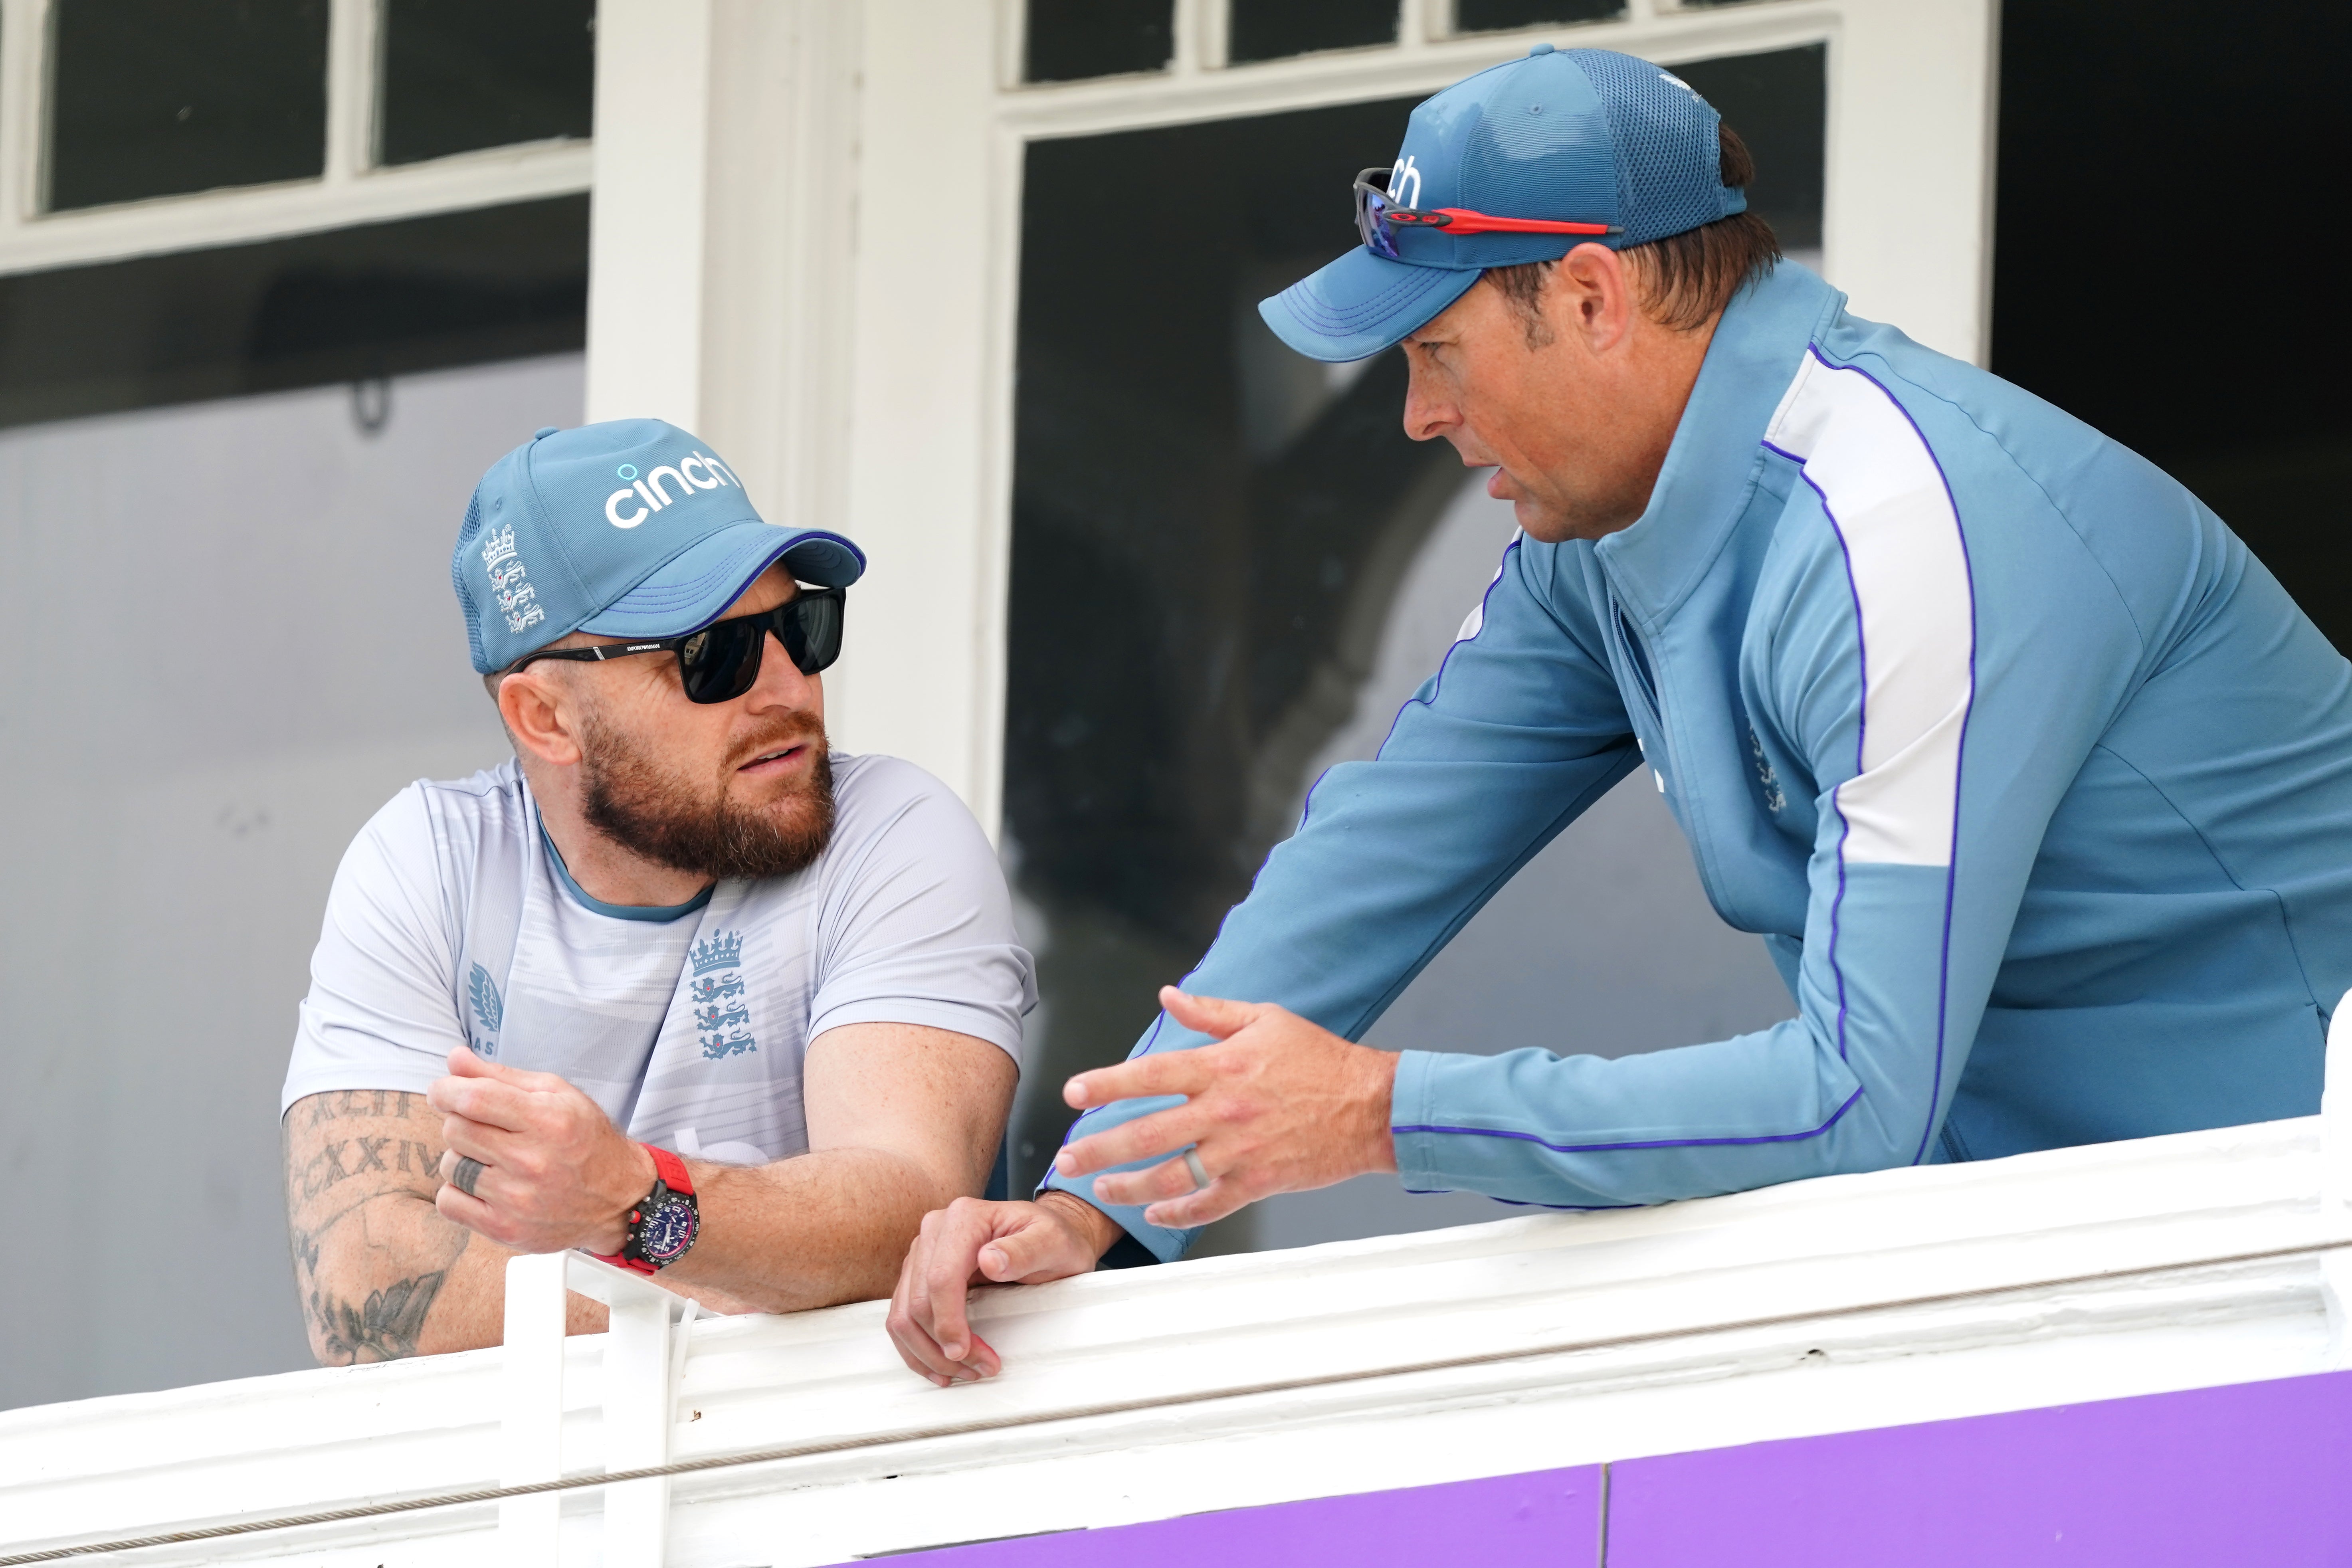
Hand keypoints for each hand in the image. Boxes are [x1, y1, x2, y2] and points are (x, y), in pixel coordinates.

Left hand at [427, 1044, 654, 1254]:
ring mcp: (517, 1199)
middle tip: (484, 1126)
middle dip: (461, 1121)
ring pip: (451, 1165)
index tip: (443, 1091)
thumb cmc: (585, 1140)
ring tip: (492, 1158)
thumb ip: (501, 1076)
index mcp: (547, 1119)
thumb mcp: (556, 1094)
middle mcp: (532, 1160)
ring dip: (463, 1157)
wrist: (618, 1199)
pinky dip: (458, 1191)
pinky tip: (484, 1185)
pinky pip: (449, 1202)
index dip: (446, 1090)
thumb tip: (454, 1058)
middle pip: (456, 1129)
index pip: (474, 1098)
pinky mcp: (505, 1229)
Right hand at [886, 1193, 1118, 1385]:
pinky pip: (903, 1316)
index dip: (948, 1321)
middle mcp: (935, 1231)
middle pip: (918, 1301)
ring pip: (903, 1314)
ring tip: (963, 1372)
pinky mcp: (918, 1274)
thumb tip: (989, 1261)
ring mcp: (923, 1252)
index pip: (941, 1277)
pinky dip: (916, 1347)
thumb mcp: (1052, 1242)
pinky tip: (939, 1366)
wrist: (1045, 1236)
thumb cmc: (1051, 1239)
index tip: (964, 1351)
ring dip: (927, 1352)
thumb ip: (1025, 1250)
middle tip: (979, 1368)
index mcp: (964, 1218)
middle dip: (942, 1345)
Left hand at [1053, 987, 1398, 1228]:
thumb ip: (1211, 1013)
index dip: (1107, 1083)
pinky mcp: (1257, 1182)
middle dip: (1099, 1148)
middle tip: (1067, 1157)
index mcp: (1223, 1067)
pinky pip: (1208, 1204)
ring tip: (1100, 1186)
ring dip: (1128, 1185)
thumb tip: (1167, 996)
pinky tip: (1155, 1212)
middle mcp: (1224, 1112)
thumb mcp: (1265, 1020)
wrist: (1371, 1106)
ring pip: (1170, 1176)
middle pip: (1147, 1134)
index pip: (1151, 1075)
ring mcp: (1240, 1152)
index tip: (1073, 1092)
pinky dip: (1177, 1212)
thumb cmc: (1320, 1060)